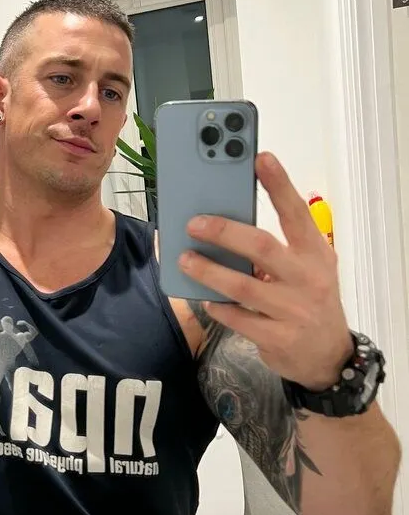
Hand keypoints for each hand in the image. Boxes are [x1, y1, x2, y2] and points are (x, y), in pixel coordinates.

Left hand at [178, 152, 352, 390]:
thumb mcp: (306, 269)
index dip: (279, 184)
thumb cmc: (309, 300)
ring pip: (242, 286)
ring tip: (185, 260)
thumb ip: (278, 248)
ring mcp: (293, 310)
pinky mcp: (277, 338)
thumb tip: (226, 224)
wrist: (328, 356)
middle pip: (262, 247)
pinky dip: (217, 307)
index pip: (296, 212)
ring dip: (209, 272)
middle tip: (194, 223)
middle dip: (224, 232)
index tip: (260, 157)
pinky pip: (237, 318)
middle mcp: (307, 278)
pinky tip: (204, 298)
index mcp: (315, 253)